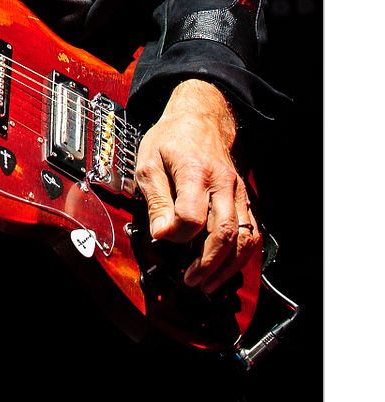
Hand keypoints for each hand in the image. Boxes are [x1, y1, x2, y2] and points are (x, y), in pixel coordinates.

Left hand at [134, 79, 260, 293]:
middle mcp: (223, 184)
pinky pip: (251, 231)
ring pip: (245, 237)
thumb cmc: (172, 139)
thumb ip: (155, 199)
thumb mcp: (149, 162)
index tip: (162, 239)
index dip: (176, 235)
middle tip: (192, 280)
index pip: (192, 216)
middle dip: (209, 264)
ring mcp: (237, 192)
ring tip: (209, 282)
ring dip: (228, 266)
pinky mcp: (243, 199)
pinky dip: (242, 255)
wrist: (200, 119)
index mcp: (196, 172)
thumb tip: (162, 234)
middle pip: (225, 232)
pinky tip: (226, 268)